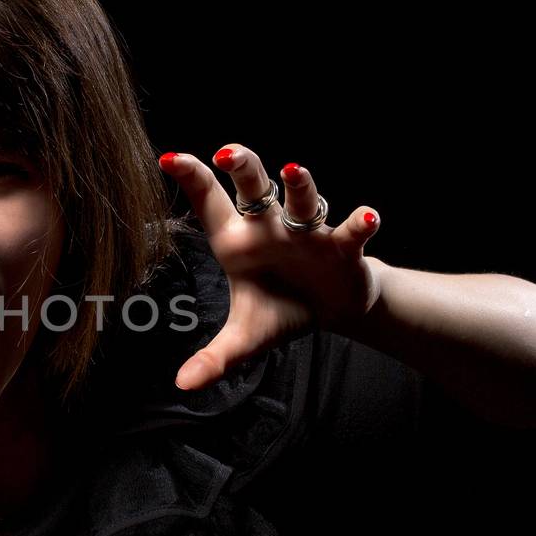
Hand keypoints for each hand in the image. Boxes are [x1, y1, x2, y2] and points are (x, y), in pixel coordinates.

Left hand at [159, 145, 383, 389]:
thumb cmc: (280, 309)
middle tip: (226, 151)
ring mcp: (307, 232)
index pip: (210, 203)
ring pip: (303, 199)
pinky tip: (366, 217)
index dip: (191, 178)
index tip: (168, 157)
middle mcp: (271, 227)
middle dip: (242, 166)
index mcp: (238, 241)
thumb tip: (183, 385)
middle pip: (254, 187)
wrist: (332, 309)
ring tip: (293, 169)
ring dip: (300, 184)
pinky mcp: (343, 247)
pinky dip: (360, 222)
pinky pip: (351, 231)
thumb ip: (215, 358)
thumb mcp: (246, 338)